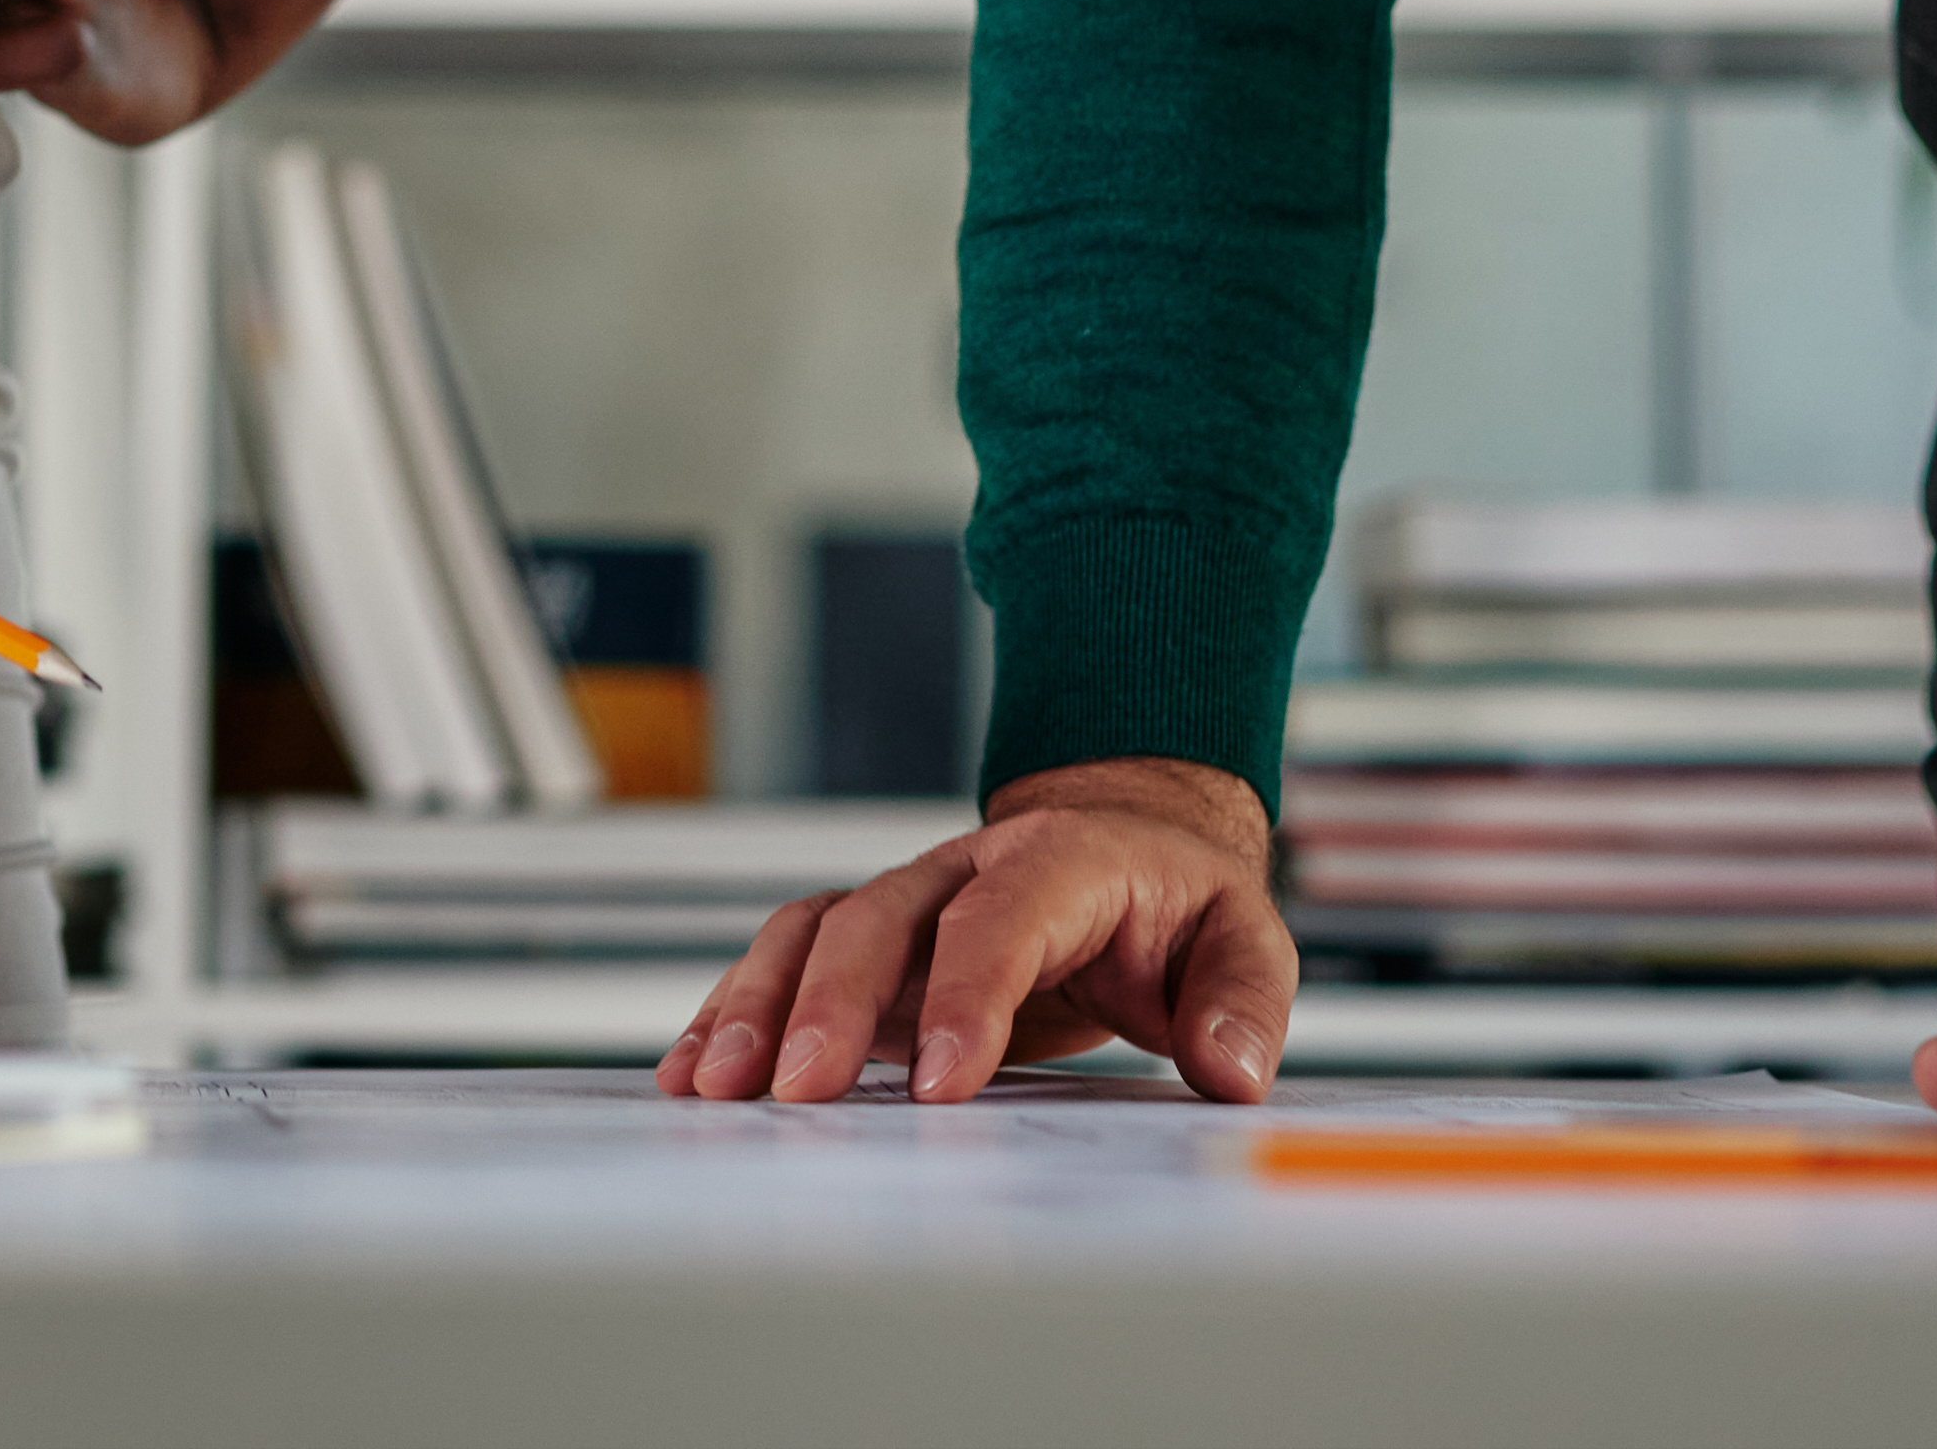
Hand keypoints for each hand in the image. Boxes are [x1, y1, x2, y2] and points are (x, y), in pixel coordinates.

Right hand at [658, 757, 1289, 1104]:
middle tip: (799, 1092)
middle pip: (880, 917)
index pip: (1004, 917)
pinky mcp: (871, 948)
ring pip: (813, 931)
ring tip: (714, 1087)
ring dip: (756, 1004)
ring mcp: (908, 904)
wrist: (1133, 843)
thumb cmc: (1182, 906)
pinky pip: (787, 962)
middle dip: (831, 1005)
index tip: (944, 1084)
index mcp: (1062, 859)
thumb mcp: (1245, 939)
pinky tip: (690, 1070)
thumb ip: (1244, 1002)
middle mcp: (965, 868)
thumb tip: (1229, 1072)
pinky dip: (731, 1010)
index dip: (967, 995)